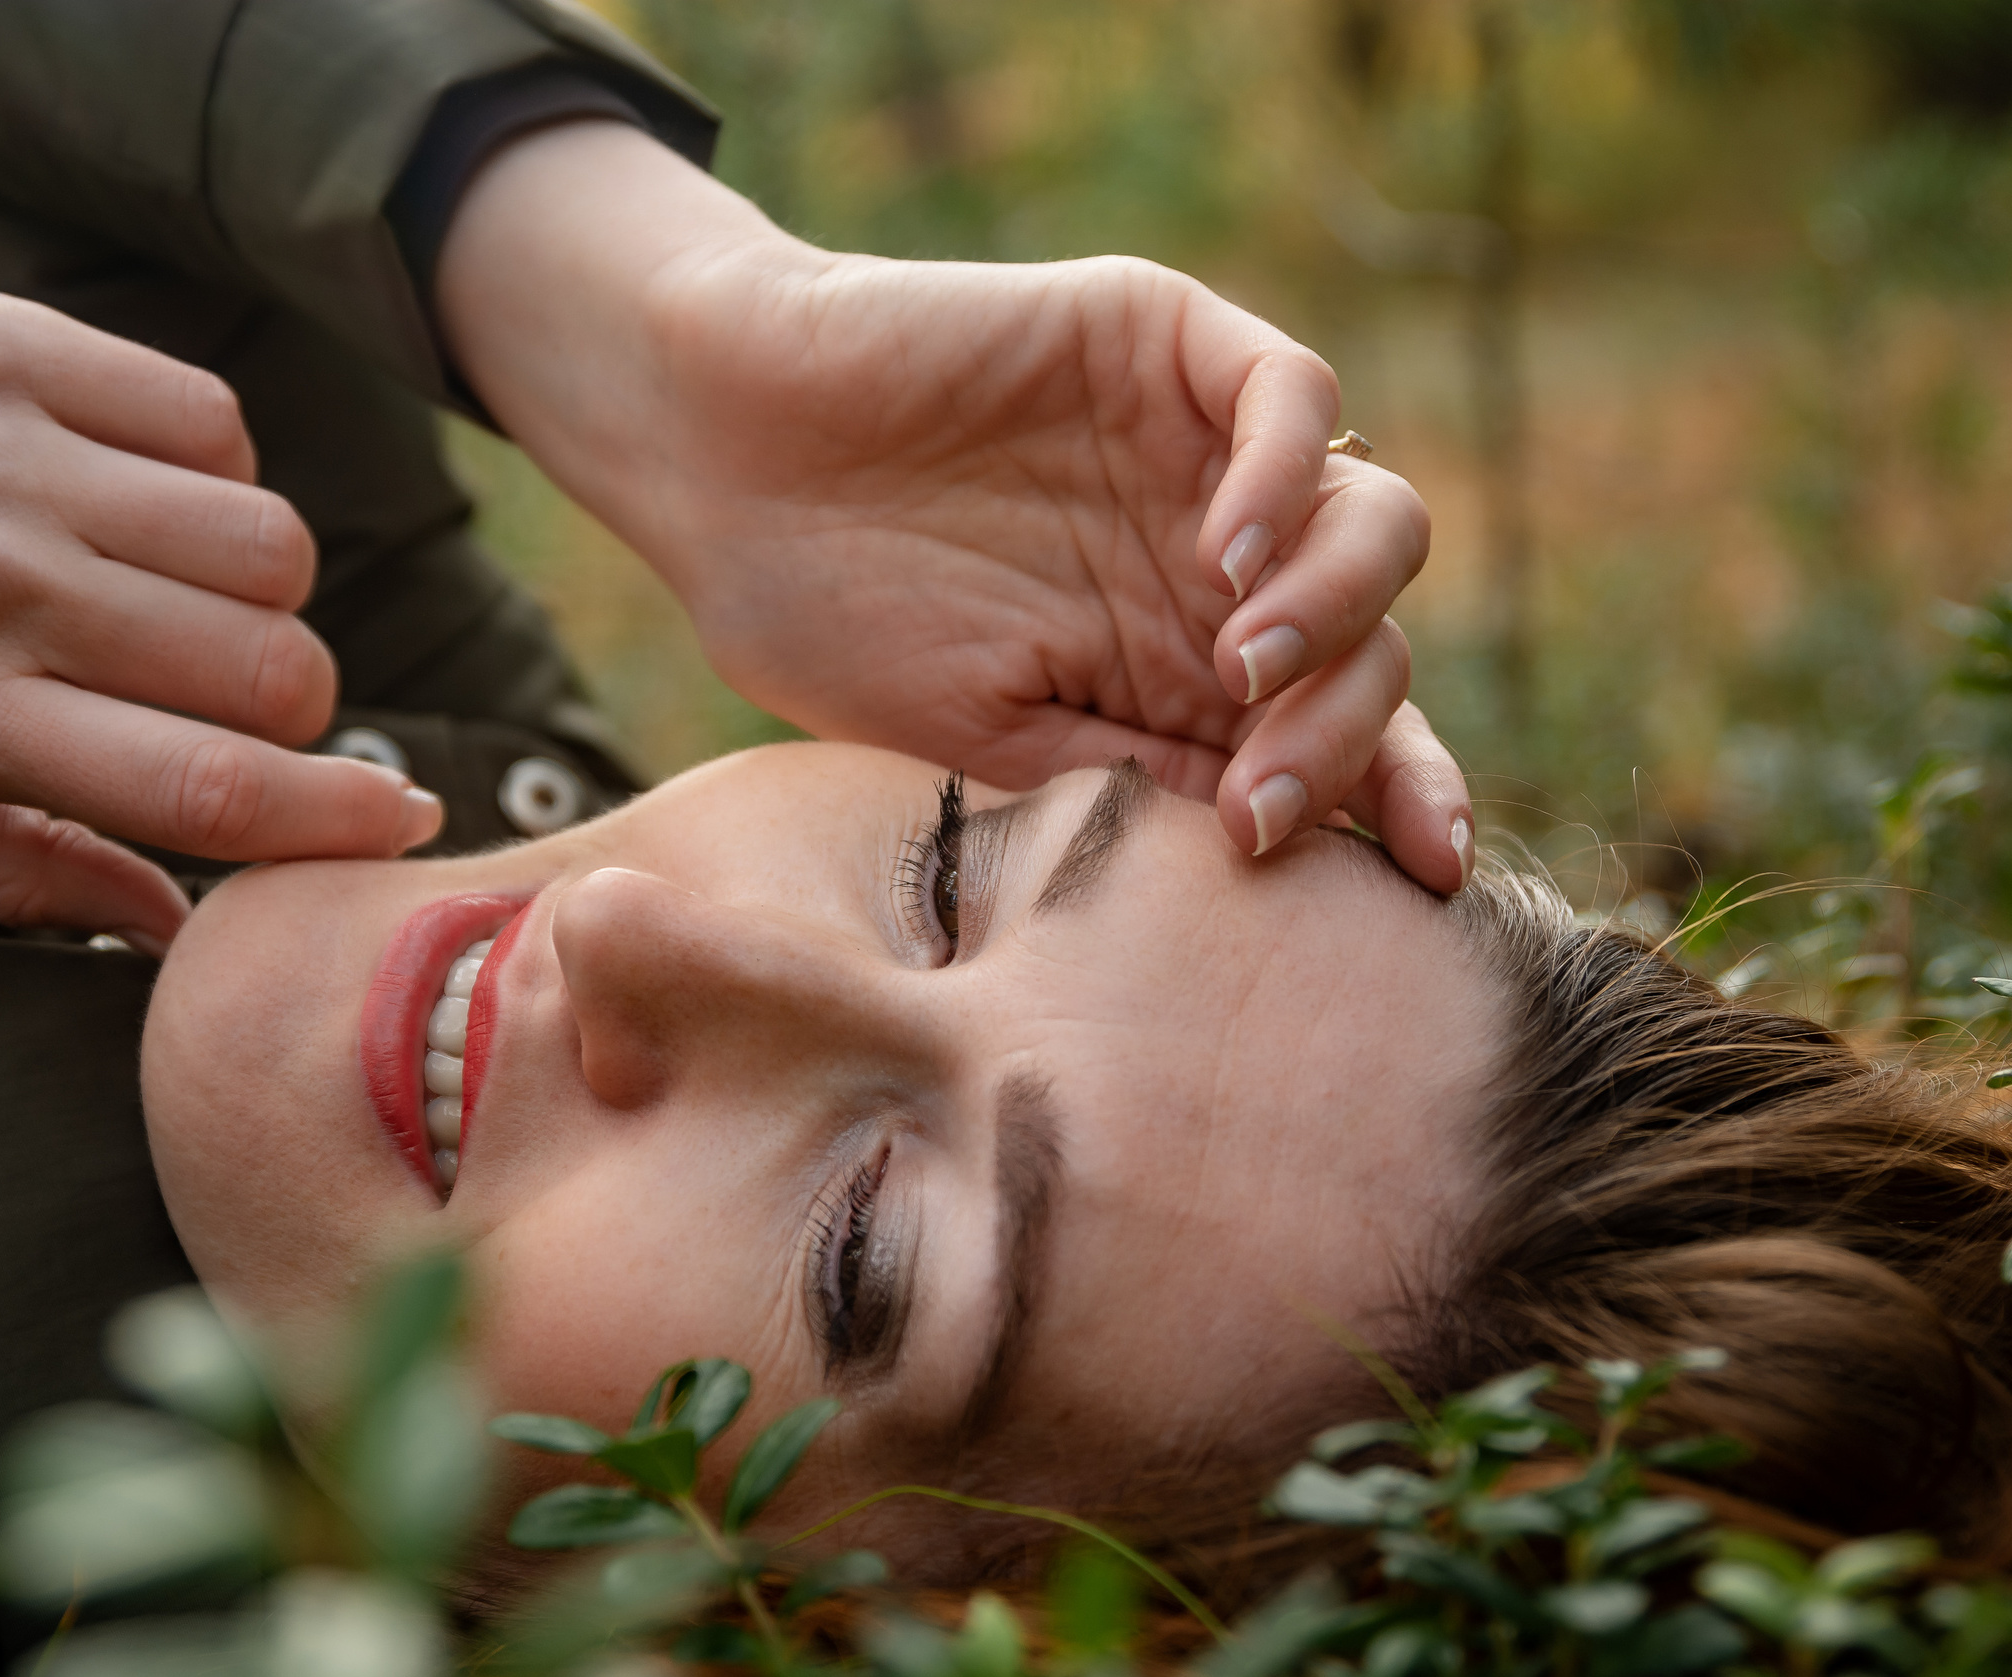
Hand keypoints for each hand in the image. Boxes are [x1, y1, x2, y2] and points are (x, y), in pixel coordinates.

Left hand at [0, 264, 440, 945]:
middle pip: (272, 665)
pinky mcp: (7, 343)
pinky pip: (210, 421)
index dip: (338, 818)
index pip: (209, 785)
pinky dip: (210, 476)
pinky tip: (135, 500)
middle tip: (230, 708)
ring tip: (179, 600)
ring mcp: (3, 451)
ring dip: (264, 595)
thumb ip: (13, 871)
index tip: (398, 824)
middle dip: (293, 709)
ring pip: (271, 542)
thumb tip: (168, 930)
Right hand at [440, 126, 1469, 893]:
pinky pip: (1293, 395)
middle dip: (1355, 736)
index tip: (1421, 875)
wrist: (711, 461)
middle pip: (1381, 648)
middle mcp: (1212, 573)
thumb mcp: (979, 743)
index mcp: (1177, 679)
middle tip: (1264, 801)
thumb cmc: (818, 616)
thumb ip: (1125, 781)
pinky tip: (1226, 554)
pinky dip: (1289, 476)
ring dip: (1342, 610)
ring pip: (1375, 520)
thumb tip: (1271, 848)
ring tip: (1245, 667)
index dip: (1404, 799)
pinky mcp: (1163, 345)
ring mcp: (1198, 458)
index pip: (1346, 740)